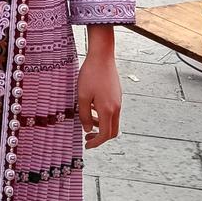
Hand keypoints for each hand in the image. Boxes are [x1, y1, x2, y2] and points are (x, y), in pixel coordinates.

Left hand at [78, 26, 121, 149]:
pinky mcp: (117, 94)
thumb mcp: (82, 96)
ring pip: (112, 120)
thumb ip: (85, 115)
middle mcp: (116, 107)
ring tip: (88, 120)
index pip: (105, 135)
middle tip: (88, 136)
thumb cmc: (90, 74)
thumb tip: (88, 129)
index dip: (96, 143)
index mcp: (108, 110)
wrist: (102, 55)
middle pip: (112, 131)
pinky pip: (112, 111)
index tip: (87, 145)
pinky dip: (103, 115)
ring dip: (101, 125)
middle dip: (100, 137)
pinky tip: (92, 106)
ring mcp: (118, 100)